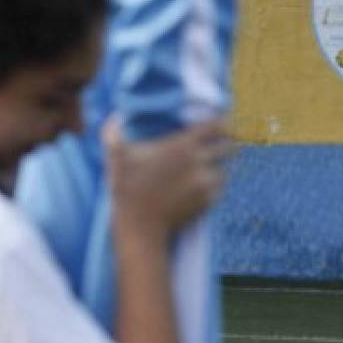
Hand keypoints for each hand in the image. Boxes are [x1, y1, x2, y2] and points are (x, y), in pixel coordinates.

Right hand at [105, 117, 229, 234]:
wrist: (140, 226)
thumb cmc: (127, 189)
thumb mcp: (116, 158)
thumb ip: (113, 133)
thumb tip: (114, 116)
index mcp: (183, 145)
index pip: (216, 126)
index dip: (219, 122)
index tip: (217, 122)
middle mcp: (200, 162)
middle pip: (229, 146)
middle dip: (225, 143)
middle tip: (218, 143)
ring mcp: (206, 183)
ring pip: (225, 168)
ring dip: (218, 166)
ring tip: (207, 166)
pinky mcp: (209, 201)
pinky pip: (219, 188)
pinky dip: (214, 185)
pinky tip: (201, 184)